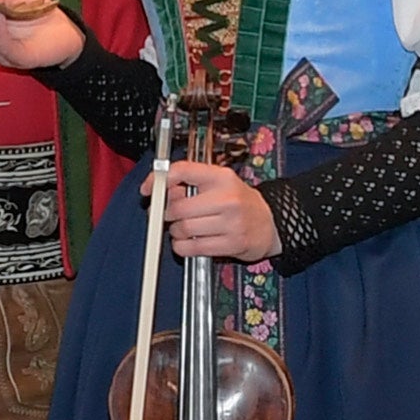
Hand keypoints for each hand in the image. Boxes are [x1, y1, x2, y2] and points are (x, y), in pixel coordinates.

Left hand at [154, 159, 282, 261]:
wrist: (271, 223)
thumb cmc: (240, 202)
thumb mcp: (219, 183)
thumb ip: (190, 182)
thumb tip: (161, 191)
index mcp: (221, 177)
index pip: (182, 171)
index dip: (158, 180)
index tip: (148, 189)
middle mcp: (227, 198)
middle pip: (178, 206)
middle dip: (167, 213)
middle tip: (171, 215)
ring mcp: (231, 222)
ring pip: (183, 228)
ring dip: (176, 232)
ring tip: (184, 229)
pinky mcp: (232, 244)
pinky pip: (193, 248)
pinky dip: (183, 247)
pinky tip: (187, 242)